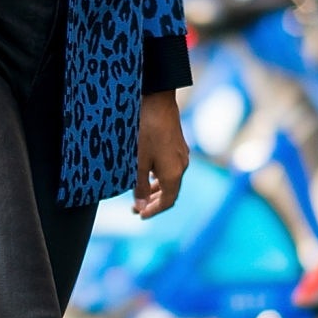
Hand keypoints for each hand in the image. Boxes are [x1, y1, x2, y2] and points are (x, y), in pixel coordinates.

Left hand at [133, 90, 188, 217]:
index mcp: (173, 174)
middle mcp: (181, 166)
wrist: (158, 101)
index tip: (140, 216)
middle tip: (136, 208)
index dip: (154, 211)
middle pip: (170, 192)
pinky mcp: (177, 146)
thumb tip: (139, 208)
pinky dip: (159, 177)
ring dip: (155, 189)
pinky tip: (147, 174)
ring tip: (139, 194)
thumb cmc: (146, 131)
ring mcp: (181, 155)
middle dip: (153, 202)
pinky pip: (170, 168)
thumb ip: (139, 186)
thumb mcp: (138, 161)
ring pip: (170, 179)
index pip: (167, 201)